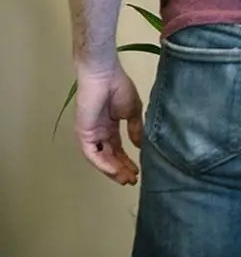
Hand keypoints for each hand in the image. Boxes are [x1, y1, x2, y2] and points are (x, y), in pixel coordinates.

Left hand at [74, 62, 143, 184]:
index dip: (127, 161)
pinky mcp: (84, 134)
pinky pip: (92, 154)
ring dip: (113, 170)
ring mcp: (91, 135)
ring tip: (126, 178)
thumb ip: (135, 129)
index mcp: (110, 127)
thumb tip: (140, 145)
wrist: (105, 76)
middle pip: (109, 157)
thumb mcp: (133, 111)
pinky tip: (115, 170)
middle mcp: (99, 133)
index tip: (138, 171)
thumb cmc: (119, 87)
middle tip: (133, 179)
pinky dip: (103, 164)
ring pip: (101, 159)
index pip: (118, 149)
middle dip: (121, 170)